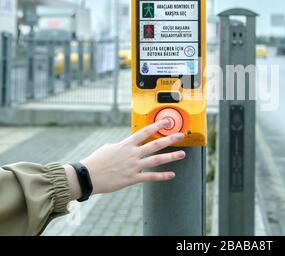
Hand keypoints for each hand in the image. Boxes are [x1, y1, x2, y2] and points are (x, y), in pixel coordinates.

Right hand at [64, 120, 184, 199]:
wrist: (87, 176)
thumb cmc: (96, 162)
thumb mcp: (109, 148)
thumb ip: (122, 146)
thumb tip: (129, 145)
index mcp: (126, 144)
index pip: (145, 132)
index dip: (157, 126)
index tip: (167, 122)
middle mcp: (132, 154)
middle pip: (155, 144)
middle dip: (170, 139)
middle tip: (181, 135)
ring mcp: (133, 166)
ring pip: (156, 160)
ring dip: (171, 157)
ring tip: (182, 154)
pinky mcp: (132, 178)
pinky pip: (150, 177)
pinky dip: (162, 176)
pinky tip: (171, 175)